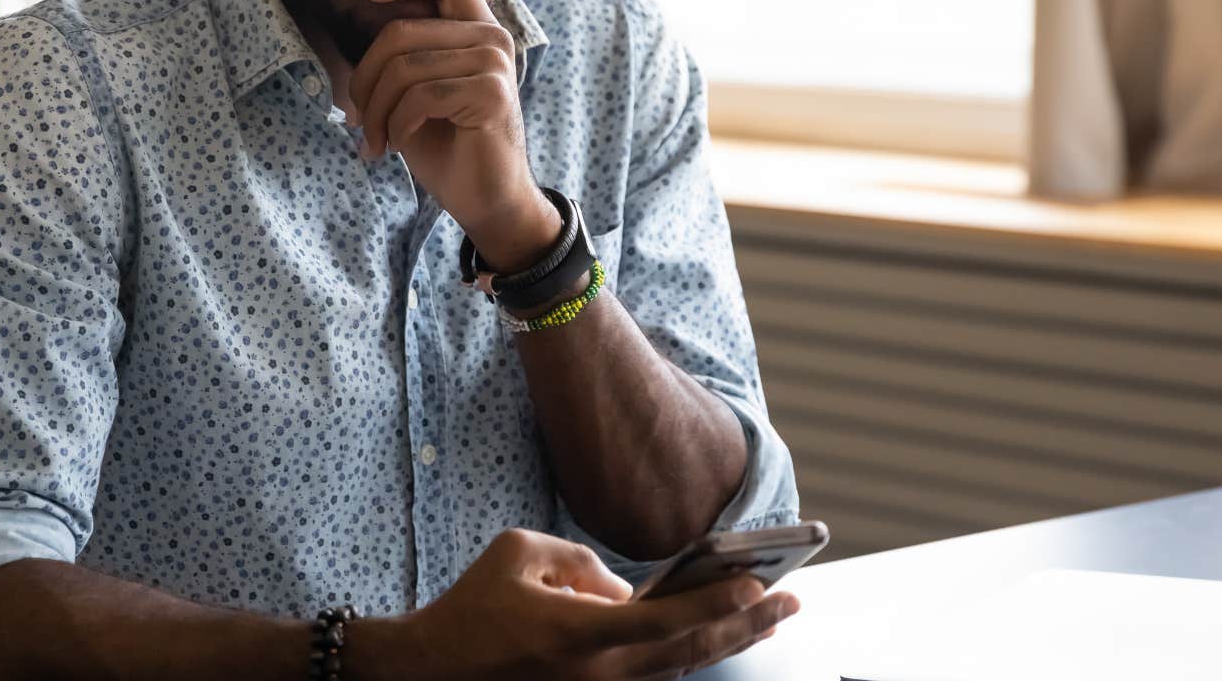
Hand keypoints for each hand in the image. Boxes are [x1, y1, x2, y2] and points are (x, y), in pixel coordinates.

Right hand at [348, 529, 798, 680]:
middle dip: (746, 624)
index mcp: (577, 635)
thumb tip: (622, 589)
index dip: (716, 603)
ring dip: (727, 643)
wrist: (430, 672)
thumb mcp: (519, 553)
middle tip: (791, 598)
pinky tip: (715, 640)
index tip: (758, 582)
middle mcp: (596, 676)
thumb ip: (581, 560)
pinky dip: (689, 659)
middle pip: (689, 654)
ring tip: (769, 616)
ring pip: (680, 673)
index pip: (665, 620)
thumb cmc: (471, 607)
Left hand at [349, 0, 556, 266]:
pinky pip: (420, 96)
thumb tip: (362, 21)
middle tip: (358, 119)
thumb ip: (403, 54)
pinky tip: (397, 144)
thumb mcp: (416, 91)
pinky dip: (397, 125)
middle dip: (364, 80)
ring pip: (404, 68)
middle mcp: (492, 38)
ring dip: (376, 111)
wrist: (486, 199)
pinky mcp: (492, 94)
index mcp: (476, 30)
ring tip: (375, 140)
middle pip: (400, 33)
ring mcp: (496, 63)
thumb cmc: (447, 145)